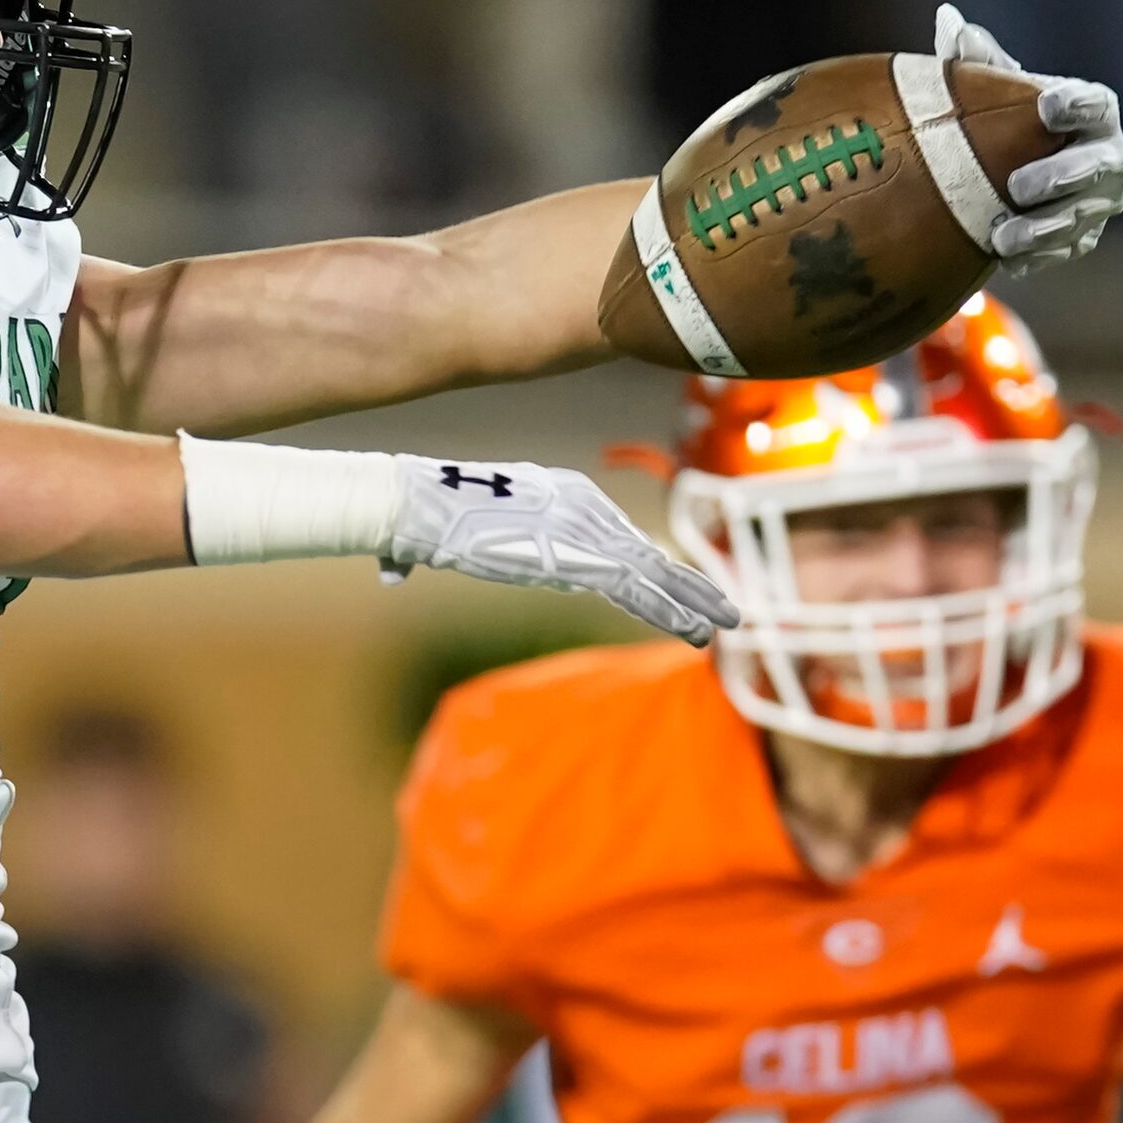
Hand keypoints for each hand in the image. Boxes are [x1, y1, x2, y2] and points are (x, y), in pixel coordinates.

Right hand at [382, 456, 738, 645]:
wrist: (418, 502)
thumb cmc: (413, 516)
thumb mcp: (435, 531)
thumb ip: (428, 549)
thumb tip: (396, 570)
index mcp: (560, 491)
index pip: (618, 534)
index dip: (652, 565)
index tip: (678, 588)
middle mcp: (583, 505)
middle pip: (645, 550)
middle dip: (685, 581)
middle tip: (725, 606)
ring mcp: (583, 530)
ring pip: (651, 571)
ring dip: (690, 601)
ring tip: (726, 623)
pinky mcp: (578, 557)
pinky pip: (636, 590)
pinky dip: (669, 612)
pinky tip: (694, 631)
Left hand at [933, 3, 1122, 271]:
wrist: (1011, 176)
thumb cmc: (1007, 121)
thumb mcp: (994, 91)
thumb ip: (978, 61)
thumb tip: (950, 24)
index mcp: (1092, 111)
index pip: (1097, 104)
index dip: (1077, 104)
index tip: (1047, 106)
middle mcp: (1108, 155)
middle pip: (1098, 165)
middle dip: (1060, 176)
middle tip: (1017, 186)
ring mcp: (1099, 201)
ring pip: (1080, 217)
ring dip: (1042, 229)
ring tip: (1000, 237)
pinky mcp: (1082, 239)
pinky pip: (1065, 252)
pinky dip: (1038, 258)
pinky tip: (1009, 262)